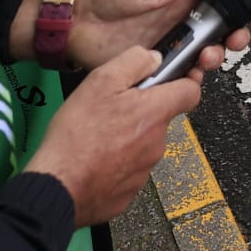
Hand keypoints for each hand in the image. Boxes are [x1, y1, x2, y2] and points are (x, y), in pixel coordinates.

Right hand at [24, 46, 205, 227]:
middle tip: (110, 109)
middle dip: (141, 111)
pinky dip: (115, 162)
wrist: (59, 186)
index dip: (183, 81)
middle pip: (160, 118)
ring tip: (96, 135)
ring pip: (143, 144)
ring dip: (126, 137)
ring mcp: (144, 170)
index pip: (191, 92)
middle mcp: (157, 143)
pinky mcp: (129, 191)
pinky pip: (127, 169)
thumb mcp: (101, 81)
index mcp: (155, 113)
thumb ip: (134, 62)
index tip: (168, 79)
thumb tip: (154, 59)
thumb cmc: (78, 134)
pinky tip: (92, 158)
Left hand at [67, 0, 250, 69]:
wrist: (77, 22)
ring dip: (216, 57)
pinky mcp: (158, 66)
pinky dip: (193, 78)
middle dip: (236, 36)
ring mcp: (172, 44)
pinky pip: (183, 75)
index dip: (242, 8)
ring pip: (207, 54)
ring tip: (207, 56)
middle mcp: (183, 20)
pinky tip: (191, 74)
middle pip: (222, 31)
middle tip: (235, 40)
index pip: (223, 0)